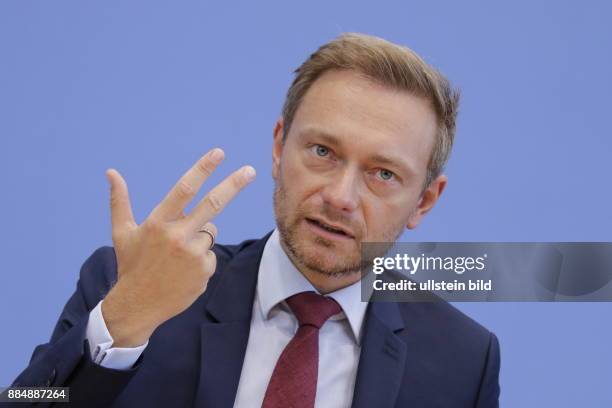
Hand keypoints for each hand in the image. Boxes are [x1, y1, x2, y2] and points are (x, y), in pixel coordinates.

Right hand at [101, 148, 254, 346]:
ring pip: (210, 232)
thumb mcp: (122, 233)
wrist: (138, 305)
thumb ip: (119, 201)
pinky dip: (201, 259)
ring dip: (199, 237)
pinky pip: (211, 255)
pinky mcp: (204, 270)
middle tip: (250, 170)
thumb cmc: (131, 265)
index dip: (203, 169)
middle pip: (213, 204)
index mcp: (158, 223)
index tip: (219, 153)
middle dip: (234, 184)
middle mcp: (177, 236)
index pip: (185, 189)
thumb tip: (111, 172)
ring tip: (178, 256)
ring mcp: (193, 255)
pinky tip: (185, 271)